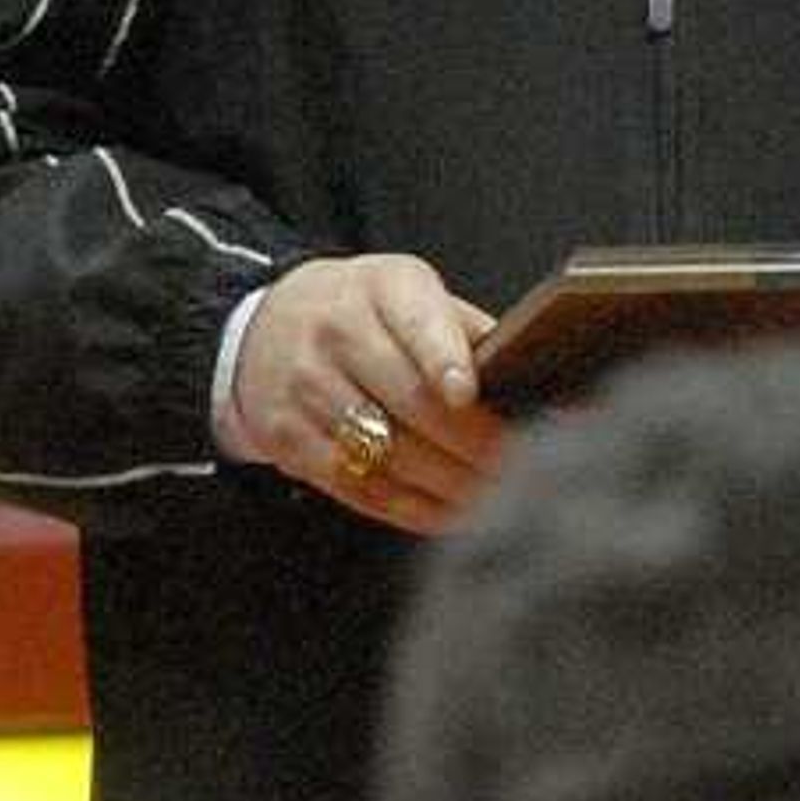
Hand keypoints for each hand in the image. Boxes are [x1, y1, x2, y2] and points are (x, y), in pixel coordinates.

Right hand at [232, 255, 508, 532]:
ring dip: (447, 484)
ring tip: (494, 499)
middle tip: (516, 468)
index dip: (441, 359)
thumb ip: (466, 334)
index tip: (467, 393)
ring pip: (386, 452)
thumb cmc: (363, 314)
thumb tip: (532, 384)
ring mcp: (305, 387)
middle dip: (470, 443)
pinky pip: (357, 485)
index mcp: (381, 288)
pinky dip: (409, 508)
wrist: (267, 328)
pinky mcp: (287, 437)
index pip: (415, 323)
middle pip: (408, 399)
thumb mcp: (411, 296)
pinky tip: (446, 512)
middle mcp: (336, 332)